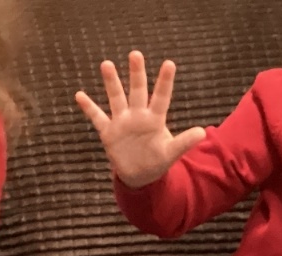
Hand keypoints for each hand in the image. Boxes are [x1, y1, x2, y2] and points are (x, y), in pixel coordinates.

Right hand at [74, 50, 205, 190]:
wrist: (139, 175)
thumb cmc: (157, 162)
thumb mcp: (171, 153)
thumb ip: (184, 143)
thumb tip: (202, 133)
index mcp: (154, 119)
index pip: (160, 97)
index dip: (164, 82)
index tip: (169, 63)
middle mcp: (138, 115)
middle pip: (137, 91)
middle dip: (136, 74)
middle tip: (135, 54)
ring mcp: (122, 122)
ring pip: (116, 98)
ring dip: (111, 83)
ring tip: (107, 64)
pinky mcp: (109, 132)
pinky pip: (97, 118)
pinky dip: (88, 108)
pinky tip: (79, 95)